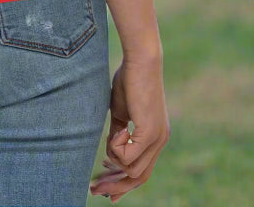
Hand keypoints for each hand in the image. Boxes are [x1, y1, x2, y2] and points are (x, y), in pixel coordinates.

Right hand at [89, 55, 169, 201]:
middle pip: (139, 178)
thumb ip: (118, 132)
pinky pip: (129, 156)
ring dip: (114, 157)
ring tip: (111, 134)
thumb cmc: (129, 80)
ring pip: (132, 170)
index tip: (107, 192)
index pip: (141, 171)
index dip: (123, 183)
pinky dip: (117, 147)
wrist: (140, 61)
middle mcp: (159, 142)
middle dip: (115, 185)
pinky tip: (117, 129)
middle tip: (94, 189)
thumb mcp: (121, 112)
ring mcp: (156, 139)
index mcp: (154, 137)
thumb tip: (110, 149)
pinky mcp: (149, 133)